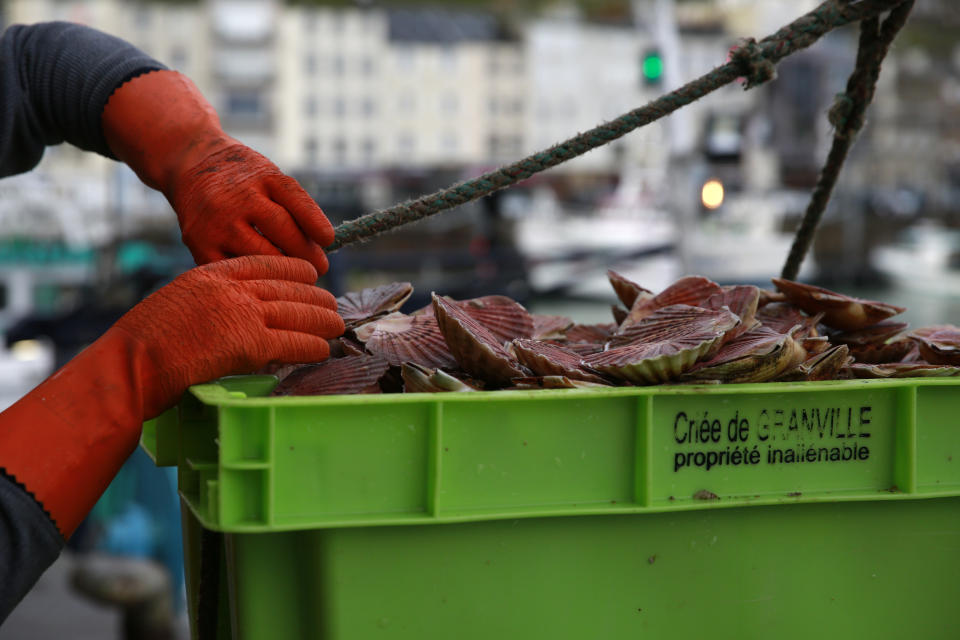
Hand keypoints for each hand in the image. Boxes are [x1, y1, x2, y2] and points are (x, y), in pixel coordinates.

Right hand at [0, 256, 342, 537]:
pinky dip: (312, 346)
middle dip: (314, 296)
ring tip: (336, 326)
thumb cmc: (143, 344)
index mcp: (211, 273)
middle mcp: (231, 288)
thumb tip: (235, 314)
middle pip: (288, 287)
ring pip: (297, 312)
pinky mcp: (249, 344)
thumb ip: (210, 301)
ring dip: (322, 320)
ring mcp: (242, 314)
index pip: (264, 264)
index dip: (293, 269)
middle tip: (331, 304)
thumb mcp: (178, 302)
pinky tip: (322, 349)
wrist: (130, 365)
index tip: (310, 274)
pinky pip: (294, 342)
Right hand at [102, 70, 333, 272]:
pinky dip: (253, 277)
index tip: (329, 240)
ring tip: (299, 280)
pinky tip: (267, 282)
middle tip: (320, 269)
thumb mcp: (270, 177)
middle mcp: (237, 197)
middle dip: (305, 254)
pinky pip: (233, 269)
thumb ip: (295, 206)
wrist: (191, 163)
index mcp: (263, 177)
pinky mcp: (198, 243)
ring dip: (284, 272)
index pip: (295, 199)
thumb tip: (321, 246)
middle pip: (281, 230)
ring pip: (259, 255)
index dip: (315, 222)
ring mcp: (216, 221)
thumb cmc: (244, 178)